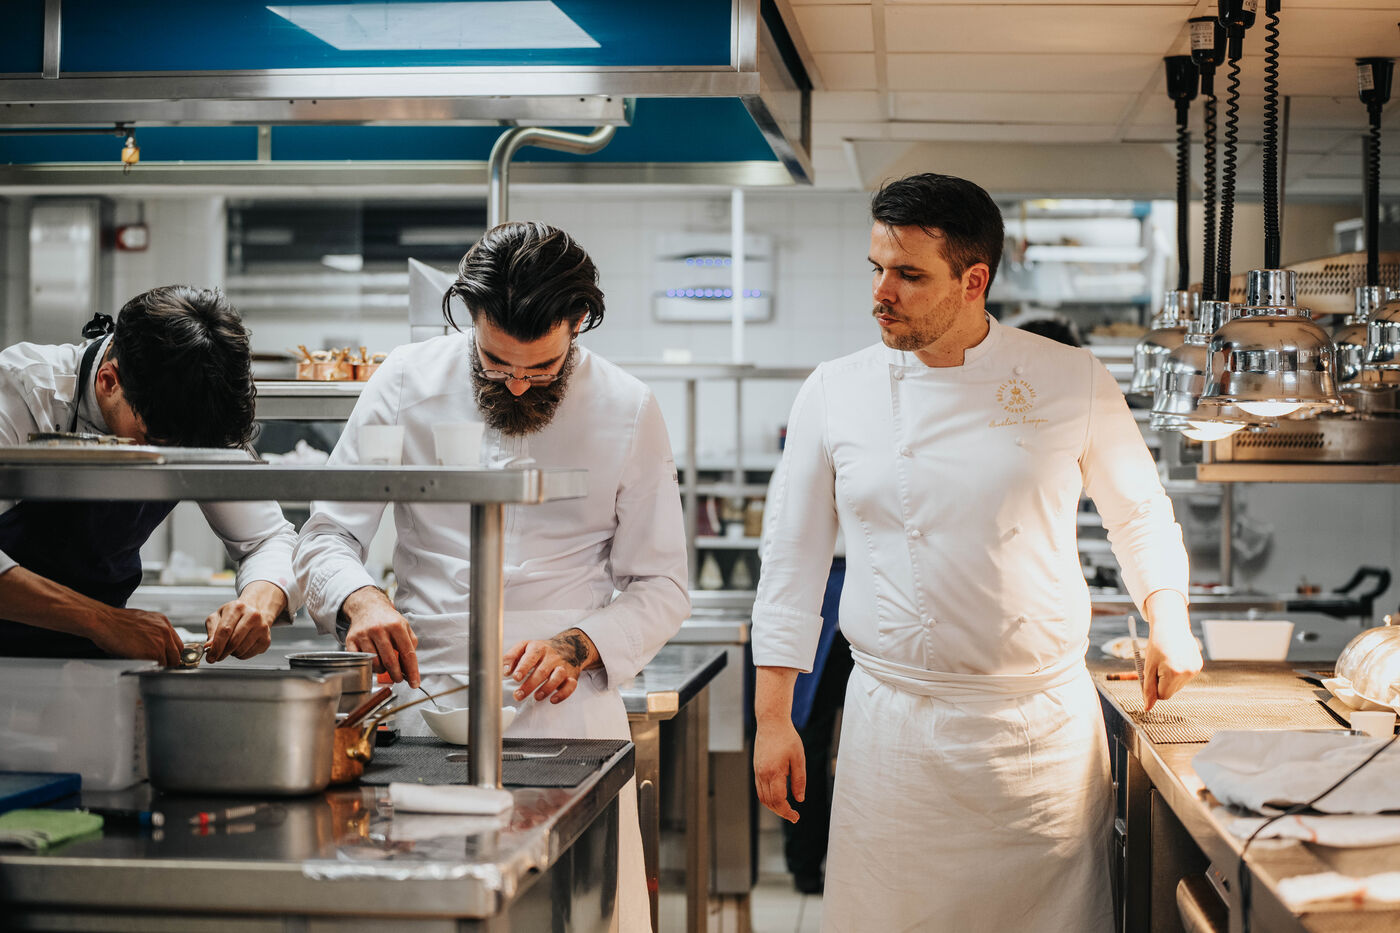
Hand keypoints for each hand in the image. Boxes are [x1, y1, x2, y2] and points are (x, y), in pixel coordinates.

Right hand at [89, 606, 183, 666]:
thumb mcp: (140, 621)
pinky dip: (152, 668)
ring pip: (169, 661)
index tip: (167, 659)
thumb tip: (154, 644)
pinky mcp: (154, 652)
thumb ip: (152, 631)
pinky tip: (143, 665)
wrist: (103, 621)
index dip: (171, 653)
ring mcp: (161, 641)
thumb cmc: (114, 622)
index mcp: (163, 621)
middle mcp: (165, 630)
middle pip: (176, 653)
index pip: (176, 642)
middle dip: (169, 662)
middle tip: (159, 667)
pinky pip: (159, 665)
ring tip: (147, 666)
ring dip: (159, 666)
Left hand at [204, 582, 283, 661]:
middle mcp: (252, 615)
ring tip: (232, 645)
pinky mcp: (266, 639)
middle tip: (217, 655)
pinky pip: (248, 654)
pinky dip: (241, 655)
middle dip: (222, 653)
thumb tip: (209, 647)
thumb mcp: (218, 617)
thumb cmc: (233, 615)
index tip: (210, 657)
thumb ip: (211, 632)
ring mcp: (262, 627)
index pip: (225, 630)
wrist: (254, 611)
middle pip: (233, 642)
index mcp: (237, 607)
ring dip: (232, 653)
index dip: (216, 647)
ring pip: (241, 650)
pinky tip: (241, 646)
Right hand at [342, 586, 419, 687]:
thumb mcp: (404, 625)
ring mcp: (364, 634)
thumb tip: (410, 666)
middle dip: (396, 675)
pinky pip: (360, 660)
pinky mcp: (351, 639)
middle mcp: (380, 629)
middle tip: (398, 678)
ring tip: (385, 667)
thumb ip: (411, 643)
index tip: (414, 683)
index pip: (407, 653)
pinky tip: (373, 662)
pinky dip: (368, 666)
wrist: (367, 606)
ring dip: (382, 671)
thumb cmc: (387, 619)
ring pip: (375, 663)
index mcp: (396, 626)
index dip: (412, 671)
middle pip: (390, 661)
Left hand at [503, 628, 597, 703]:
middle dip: (529, 685)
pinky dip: (562, 694)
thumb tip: (504, 670)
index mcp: (539, 648)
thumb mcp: (525, 646)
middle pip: (542, 670)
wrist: (570, 646)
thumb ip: (512, 656)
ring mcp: (563, 667)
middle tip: (518, 695)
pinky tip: (552, 699)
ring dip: (546, 689)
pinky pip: (571, 685)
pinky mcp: (571, 676)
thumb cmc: (542, 650)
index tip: (515, 677)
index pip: (531, 656)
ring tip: (536, 697)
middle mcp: (552, 657)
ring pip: (558, 677)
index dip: (523, 667)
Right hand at [754, 718, 805, 823]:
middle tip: (793, 816)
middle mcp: (762, 774)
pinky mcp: (756, 768)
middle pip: (768, 802)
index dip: (787, 812)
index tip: (796, 817)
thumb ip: (799, 780)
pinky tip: (778, 796)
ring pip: (762, 797)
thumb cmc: (787, 738)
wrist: (771, 723)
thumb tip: (799, 799)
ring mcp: (757, 771)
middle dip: (781, 812)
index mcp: (774, 772)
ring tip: (786, 808)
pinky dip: (768, 797)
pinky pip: (759, 789)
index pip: (778, 800)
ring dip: (773, 806)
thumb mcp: (799, 759)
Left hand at [1143, 590, 1201, 711]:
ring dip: (1170, 677)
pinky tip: (1176, 658)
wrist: (1171, 625)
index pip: (1162, 696)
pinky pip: (1185, 677)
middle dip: (1162, 682)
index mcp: (1173, 673)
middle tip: (1158, 665)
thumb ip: (1148, 689)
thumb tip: (1147, 708)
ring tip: (1167, 660)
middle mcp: (1187, 673)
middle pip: (1171, 691)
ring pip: (1178, 685)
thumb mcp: (1148, 666)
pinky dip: (1178, 671)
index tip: (1151, 675)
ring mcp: (1195, 670)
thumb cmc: (1156, 645)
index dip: (1154, 687)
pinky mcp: (1198, 666)